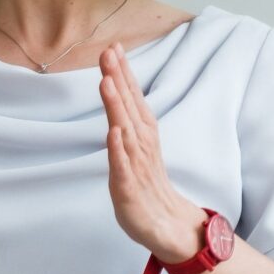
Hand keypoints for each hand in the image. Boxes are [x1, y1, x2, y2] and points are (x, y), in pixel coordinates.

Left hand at [100, 44, 204, 263]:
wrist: (166, 226)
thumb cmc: (146, 185)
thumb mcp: (136, 148)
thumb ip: (127, 119)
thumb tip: (116, 87)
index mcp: (143, 134)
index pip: (132, 98)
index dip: (123, 73)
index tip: (114, 46)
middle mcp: (141, 145)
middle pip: (129, 107)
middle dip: (119, 79)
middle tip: (108, 52)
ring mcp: (136, 167)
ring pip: (125, 132)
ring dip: (116, 107)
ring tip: (107, 82)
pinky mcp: (129, 189)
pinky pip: (123, 168)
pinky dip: (118, 150)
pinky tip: (113, 133)